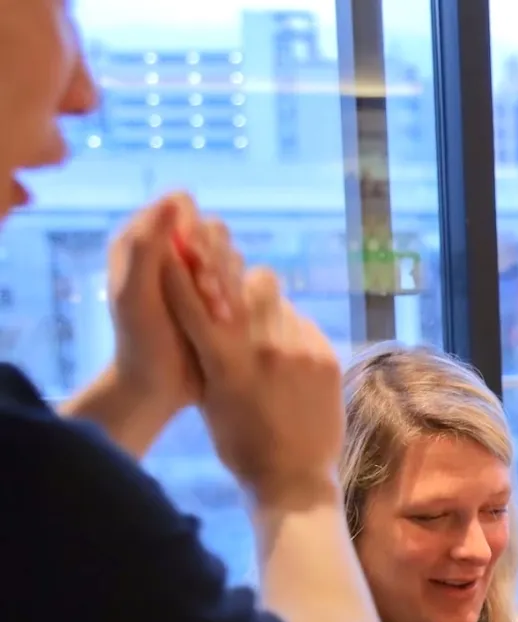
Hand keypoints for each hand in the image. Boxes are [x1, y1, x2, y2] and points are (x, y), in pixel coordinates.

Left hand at [70, 195, 241, 454]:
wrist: (157, 387)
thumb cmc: (141, 342)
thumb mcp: (135, 294)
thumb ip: (148, 245)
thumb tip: (177, 201)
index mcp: (143, 241)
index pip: (182, 205)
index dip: (194, 228)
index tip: (194, 259)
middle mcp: (171, 252)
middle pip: (213, 230)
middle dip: (217, 261)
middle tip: (209, 295)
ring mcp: (196, 276)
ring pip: (232, 256)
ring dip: (230, 284)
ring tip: (218, 316)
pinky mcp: (218, 298)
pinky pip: (243, 282)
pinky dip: (240, 299)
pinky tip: (229, 322)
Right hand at [162, 257, 345, 504]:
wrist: (295, 479)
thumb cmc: (240, 444)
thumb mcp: (210, 397)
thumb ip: (207, 352)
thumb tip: (208, 310)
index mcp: (224, 362)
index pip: (196, 301)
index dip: (182, 272)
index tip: (175, 250)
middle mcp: (263, 349)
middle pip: (251, 281)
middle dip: (241, 282)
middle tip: (238, 297)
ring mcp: (300, 351)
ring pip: (280, 300)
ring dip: (267, 308)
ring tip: (265, 334)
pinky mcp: (327, 357)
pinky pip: (304, 323)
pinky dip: (292, 330)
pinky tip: (288, 354)